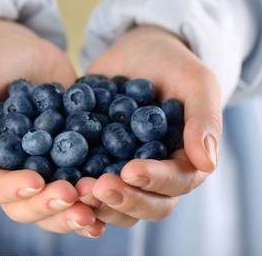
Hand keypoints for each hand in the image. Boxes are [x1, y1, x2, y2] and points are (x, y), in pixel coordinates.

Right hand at [0, 20, 103, 236]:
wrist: (17, 50)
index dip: (13, 191)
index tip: (36, 182)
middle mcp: (12, 174)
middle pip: (28, 206)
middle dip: (51, 206)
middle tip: (75, 196)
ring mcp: (43, 168)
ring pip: (58, 201)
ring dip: (77, 206)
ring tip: (98, 196)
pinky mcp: (69, 158)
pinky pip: (82, 178)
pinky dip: (97, 189)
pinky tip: (118, 189)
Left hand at [76, 25, 221, 226]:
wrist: (136, 54)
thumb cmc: (172, 65)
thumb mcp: (196, 82)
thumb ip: (205, 120)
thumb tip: (207, 164)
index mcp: (182, 163)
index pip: (174, 185)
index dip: (153, 182)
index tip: (129, 170)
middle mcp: (153, 177)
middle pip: (143, 206)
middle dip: (121, 200)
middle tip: (95, 188)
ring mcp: (121, 173)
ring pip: (113, 205)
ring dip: (94, 203)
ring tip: (72, 189)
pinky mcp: (94, 164)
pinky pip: (84, 184)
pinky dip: (71, 188)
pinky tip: (54, 184)